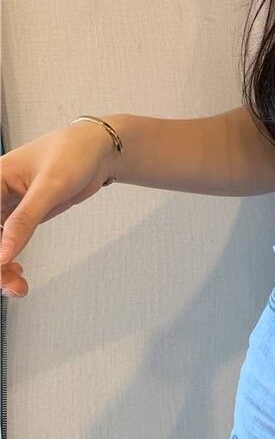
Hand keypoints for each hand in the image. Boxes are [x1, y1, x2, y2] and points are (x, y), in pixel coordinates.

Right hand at [0, 120, 120, 297]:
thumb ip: (26, 219)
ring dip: (0, 268)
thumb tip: (2, 254)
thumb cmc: (74, 153)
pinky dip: (8, 261)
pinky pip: (7, 243)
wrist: (100, 151)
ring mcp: (6, 207)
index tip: (0, 265)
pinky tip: (17, 275)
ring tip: (18, 287)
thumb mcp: (50, 185)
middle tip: (10, 285)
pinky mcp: (22, 216)